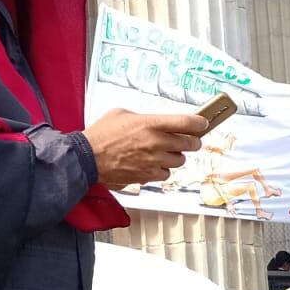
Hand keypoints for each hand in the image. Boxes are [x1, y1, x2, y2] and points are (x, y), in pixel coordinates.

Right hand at [82, 108, 207, 188]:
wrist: (87, 158)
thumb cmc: (101, 135)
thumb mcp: (123, 114)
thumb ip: (145, 118)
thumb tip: (157, 123)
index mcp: (151, 123)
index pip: (187, 122)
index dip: (199, 123)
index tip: (203, 123)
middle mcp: (156, 143)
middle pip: (190, 144)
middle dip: (192, 141)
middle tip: (190, 140)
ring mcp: (153, 161)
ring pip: (179, 161)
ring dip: (176, 156)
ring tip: (165, 152)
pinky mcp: (148, 176)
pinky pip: (166, 174)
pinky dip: (163, 170)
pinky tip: (154, 164)